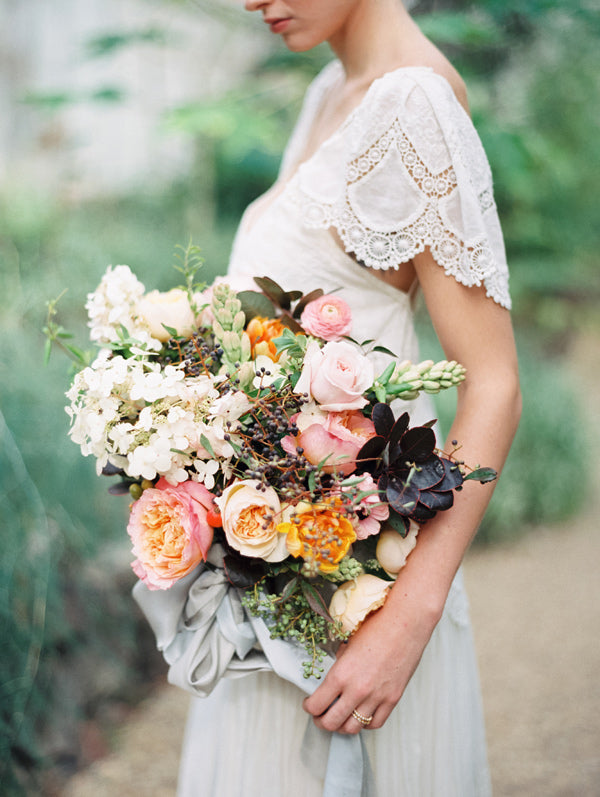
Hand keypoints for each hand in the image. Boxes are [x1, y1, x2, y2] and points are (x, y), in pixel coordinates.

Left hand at [302, 591, 440, 734]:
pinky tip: (360, 715)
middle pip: (331, 723)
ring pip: (352, 728)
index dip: (309, 707)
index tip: (309, 703)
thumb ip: (340, 665)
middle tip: (319, 716)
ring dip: (341, 726)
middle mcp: (357, 690)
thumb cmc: (376, 626)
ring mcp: (376, 697)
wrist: (405, 623)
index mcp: (341, 673)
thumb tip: (335, 679)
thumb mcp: (348, 644)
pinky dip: (364, 723)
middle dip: (321, 722)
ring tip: (339, 719)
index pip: (317, 704)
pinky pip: (375, 723)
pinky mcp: (393, 699)